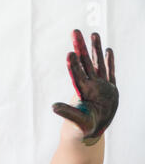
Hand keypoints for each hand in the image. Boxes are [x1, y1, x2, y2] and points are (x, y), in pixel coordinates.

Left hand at [52, 29, 118, 145]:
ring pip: (98, 64)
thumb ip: (67, 113)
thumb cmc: (81, 127)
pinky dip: (109, 61)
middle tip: (74, 31)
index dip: (73, 64)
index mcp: (82, 92)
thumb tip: (53, 107)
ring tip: (93, 34)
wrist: (91, 132)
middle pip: (85, 63)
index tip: (69, 53)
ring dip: (95, 49)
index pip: (77, 75)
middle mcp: (90, 86)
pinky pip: (110, 72)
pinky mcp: (110, 89)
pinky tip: (107, 50)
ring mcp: (100, 86)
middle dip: (80, 47)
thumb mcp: (75, 120)